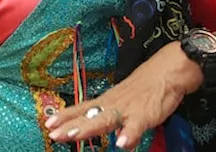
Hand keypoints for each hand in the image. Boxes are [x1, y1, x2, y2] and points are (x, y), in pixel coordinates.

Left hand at [44, 43, 197, 147]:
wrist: (167, 71)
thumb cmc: (145, 87)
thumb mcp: (122, 99)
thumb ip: (108, 113)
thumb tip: (94, 123)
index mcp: (107, 101)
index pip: (82, 108)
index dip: (65, 116)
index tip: (47, 123)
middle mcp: (112, 104)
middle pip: (88, 116)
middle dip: (70, 125)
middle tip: (54, 134)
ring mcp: (127, 109)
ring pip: (105, 119)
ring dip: (89, 128)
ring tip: (74, 137)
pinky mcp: (145, 114)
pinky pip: (136, 126)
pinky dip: (129, 134)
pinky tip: (122, 144)